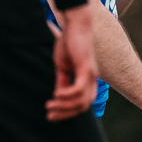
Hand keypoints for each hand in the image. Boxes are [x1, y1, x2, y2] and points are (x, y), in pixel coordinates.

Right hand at [46, 4, 99, 120]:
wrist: (76, 26)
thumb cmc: (69, 43)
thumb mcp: (63, 66)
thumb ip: (62, 80)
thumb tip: (58, 95)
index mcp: (87, 81)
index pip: (81, 105)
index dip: (67, 113)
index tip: (51, 116)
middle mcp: (92, 81)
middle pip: (82, 107)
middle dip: (65, 114)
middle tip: (49, 116)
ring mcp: (90, 75)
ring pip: (81, 101)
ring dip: (64, 106)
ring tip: (50, 105)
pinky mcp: (86, 68)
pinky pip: (79, 89)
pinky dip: (67, 95)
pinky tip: (56, 94)